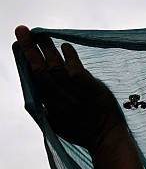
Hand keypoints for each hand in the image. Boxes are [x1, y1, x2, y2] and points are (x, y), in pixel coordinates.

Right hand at [14, 25, 126, 152]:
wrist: (107, 139)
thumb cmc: (81, 132)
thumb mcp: (57, 124)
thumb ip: (47, 107)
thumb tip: (38, 93)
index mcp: (49, 105)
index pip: (32, 78)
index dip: (23, 60)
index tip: (16, 45)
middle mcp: (60, 98)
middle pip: (41, 69)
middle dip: (29, 49)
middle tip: (22, 30)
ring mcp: (76, 93)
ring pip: (57, 66)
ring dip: (48, 48)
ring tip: (40, 34)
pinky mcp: (93, 89)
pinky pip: (78, 70)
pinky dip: (71, 56)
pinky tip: (65, 45)